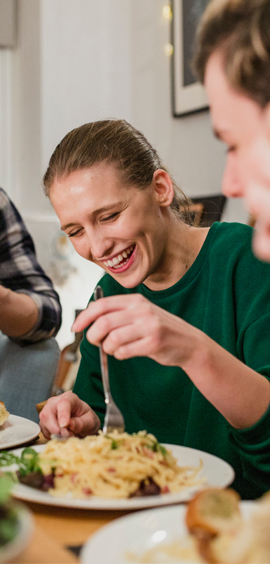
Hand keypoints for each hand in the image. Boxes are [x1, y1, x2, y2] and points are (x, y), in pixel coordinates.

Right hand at [39, 391, 100, 438]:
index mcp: (70, 398)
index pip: (63, 403)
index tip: (64, 425)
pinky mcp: (45, 423)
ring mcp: (48, 412)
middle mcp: (55, 403)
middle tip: (67, 436)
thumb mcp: (90, 421)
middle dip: (55, 428)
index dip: (63, 414)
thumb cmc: (87, 419)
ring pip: (44, 424)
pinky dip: (53, 437)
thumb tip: (69, 425)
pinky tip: (63, 436)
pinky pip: (44, 431)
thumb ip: (80, 423)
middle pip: (47, 413)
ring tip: (69, 436)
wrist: (84, 424)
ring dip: (55, 434)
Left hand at [72, 294, 197, 366]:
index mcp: (135, 300)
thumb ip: (118, 313)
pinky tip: (125, 353)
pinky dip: (119, 355)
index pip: (101, 305)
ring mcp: (149, 326)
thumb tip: (88, 319)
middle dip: (93, 336)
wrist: (189, 342)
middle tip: (96, 342)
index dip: (84, 317)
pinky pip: (124, 352)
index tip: (75, 328)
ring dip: (107, 348)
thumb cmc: (159, 329)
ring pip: (112, 338)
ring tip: (113, 349)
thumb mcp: (141, 313)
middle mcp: (142, 310)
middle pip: (103, 323)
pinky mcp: (154, 343)